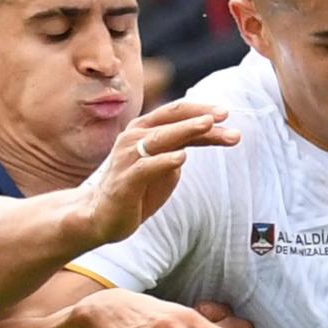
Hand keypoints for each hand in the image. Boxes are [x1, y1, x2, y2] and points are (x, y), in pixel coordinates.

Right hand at [78, 99, 240, 245]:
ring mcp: (127, 157)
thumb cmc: (136, 189)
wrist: (99, 216)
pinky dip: (164, 161)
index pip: (177, 113)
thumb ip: (181, 149)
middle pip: (171, 120)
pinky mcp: (124, 180)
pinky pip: (146, 167)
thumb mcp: (165, 166)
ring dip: (185, 129)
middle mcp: (134, 137)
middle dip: (199, 116)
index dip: (202, 111)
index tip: (228, 114)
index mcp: (145, 129)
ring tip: (207, 125)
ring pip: (159, 137)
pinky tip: (182, 157)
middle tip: (225, 115)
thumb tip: (206, 138)